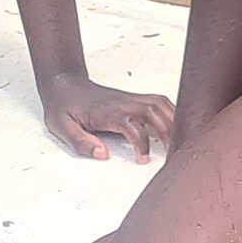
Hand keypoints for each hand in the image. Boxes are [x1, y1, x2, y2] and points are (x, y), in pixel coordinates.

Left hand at [36, 69, 171, 162]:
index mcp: (106, 111)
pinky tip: (176, 125)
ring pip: (160, 104)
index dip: (141, 142)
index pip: (131, 124)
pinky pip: (158, 101)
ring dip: (173, 121)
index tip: (143, 159)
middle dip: (167, 132)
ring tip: (179, 141)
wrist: (63, 83)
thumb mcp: (62, 127)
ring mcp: (129, 99)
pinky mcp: (133, 98)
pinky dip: (171, 111)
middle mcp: (122, 102)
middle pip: (153, 112)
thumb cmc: (63, 106)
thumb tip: (102, 154)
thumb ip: (81, 142)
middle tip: (173, 153)